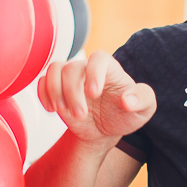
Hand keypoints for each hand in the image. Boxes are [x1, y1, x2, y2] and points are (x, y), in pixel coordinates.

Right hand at [37, 50, 155, 144]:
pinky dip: (43, 95)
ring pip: (54, 70)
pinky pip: (42, 82)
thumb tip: (128, 100)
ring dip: (55, 92)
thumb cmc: (126, 114)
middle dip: (72, 94)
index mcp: (110, 68)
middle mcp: (88, 69)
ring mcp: (70, 78)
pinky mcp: (56, 88)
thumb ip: (143, 100)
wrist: (106, 128)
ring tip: (62, 112)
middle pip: (72, 68)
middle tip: (80, 116)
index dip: (93, 72)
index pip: (98, 58)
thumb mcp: (144, 110)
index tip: (93, 94)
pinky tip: (52, 110)